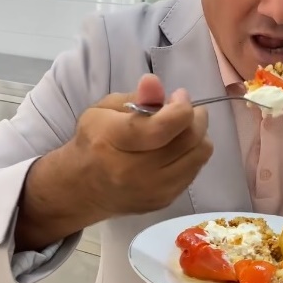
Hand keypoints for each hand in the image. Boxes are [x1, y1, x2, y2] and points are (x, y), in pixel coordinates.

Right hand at [70, 74, 212, 217]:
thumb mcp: (104, 110)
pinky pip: (195, 171)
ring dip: (199, 136)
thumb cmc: (94, 141)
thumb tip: (154, 82)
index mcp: (113, 140)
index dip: (181, 107)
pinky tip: (177, 148)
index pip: (162, 127)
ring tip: (182, 129)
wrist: (84, 189)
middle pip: (188, 140)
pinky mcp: (164, 200)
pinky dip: (192, 154)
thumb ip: (134, 96)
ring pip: (199, 155)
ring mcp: (152, 189)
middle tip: (185, 110)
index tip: (179, 95)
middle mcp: (134, 170)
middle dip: (196, 118)